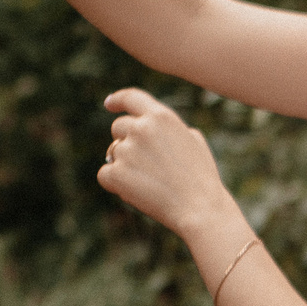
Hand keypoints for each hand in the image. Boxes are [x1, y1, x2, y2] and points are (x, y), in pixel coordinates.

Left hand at [98, 89, 238, 244]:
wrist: (200, 208)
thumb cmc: (201, 178)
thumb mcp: (193, 141)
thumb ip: (170, 129)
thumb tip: (154, 127)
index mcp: (161, 117)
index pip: (131, 97)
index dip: (118, 99)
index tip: (109, 104)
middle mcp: (141, 128)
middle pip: (118, 127)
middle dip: (126, 141)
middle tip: (145, 163)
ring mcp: (127, 150)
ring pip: (113, 152)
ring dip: (124, 165)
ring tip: (151, 182)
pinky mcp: (117, 173)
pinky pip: (105, 174)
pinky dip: (115, 183)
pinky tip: (137, 192)